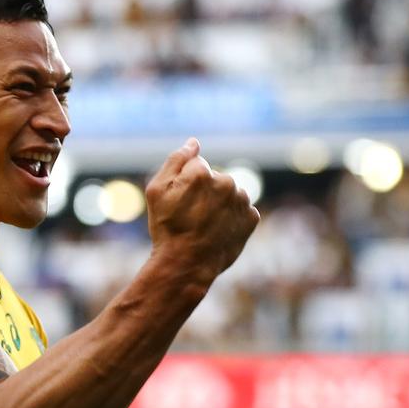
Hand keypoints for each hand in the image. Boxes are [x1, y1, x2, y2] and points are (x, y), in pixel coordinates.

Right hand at [145, 137, 259, 282]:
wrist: (186, 264)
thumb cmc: (167, 227)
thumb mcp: (156, 191)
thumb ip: (176, 160)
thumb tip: (193, 143)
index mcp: (202, 172)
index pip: (196, 165)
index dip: (184, 183)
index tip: (179, 201)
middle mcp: (226, 182)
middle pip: (215, 178)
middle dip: (205, 191)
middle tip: (190, 215)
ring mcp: (241, 201)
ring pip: (230, 193)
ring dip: (219, 203)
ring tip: (205, 224)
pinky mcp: (251, 218)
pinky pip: (241, 210)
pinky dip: (231, 217)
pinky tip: (217, 230)